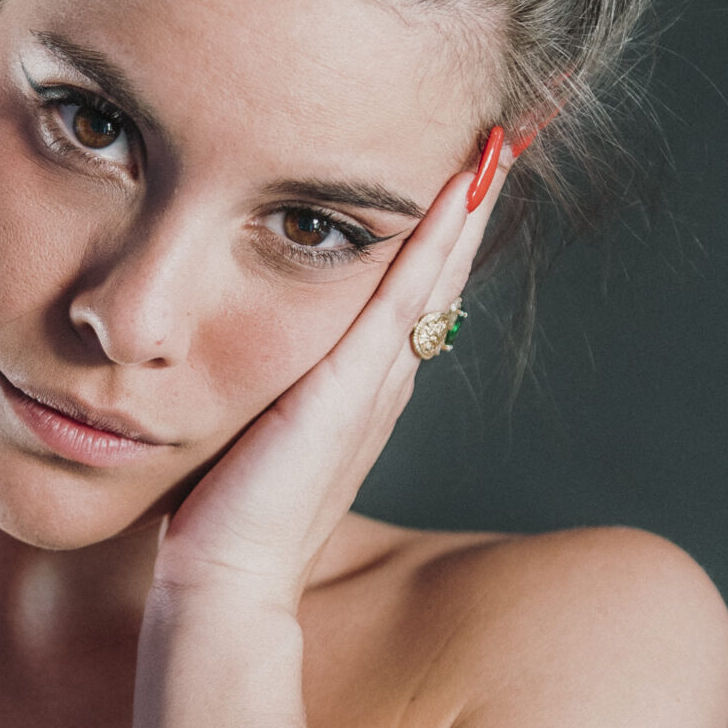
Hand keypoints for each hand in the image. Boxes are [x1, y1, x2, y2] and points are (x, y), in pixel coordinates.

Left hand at [153, 138, 506, 610]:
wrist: (227, 586)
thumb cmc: (224, 523)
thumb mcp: (248, 437)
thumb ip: (262, 398)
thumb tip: (231, 357)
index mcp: (359, 395)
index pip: (407, 299)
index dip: (436, 240)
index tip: (456, 176)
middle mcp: (380, 386)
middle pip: (438, 280)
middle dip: (467, 211)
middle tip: (503, 141)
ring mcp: (372, 386)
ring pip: (432, 280)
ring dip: (466, 212)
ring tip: (499, 145)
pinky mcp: (350, 390)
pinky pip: (404, 300)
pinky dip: (436, 243)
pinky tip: (459, 190)